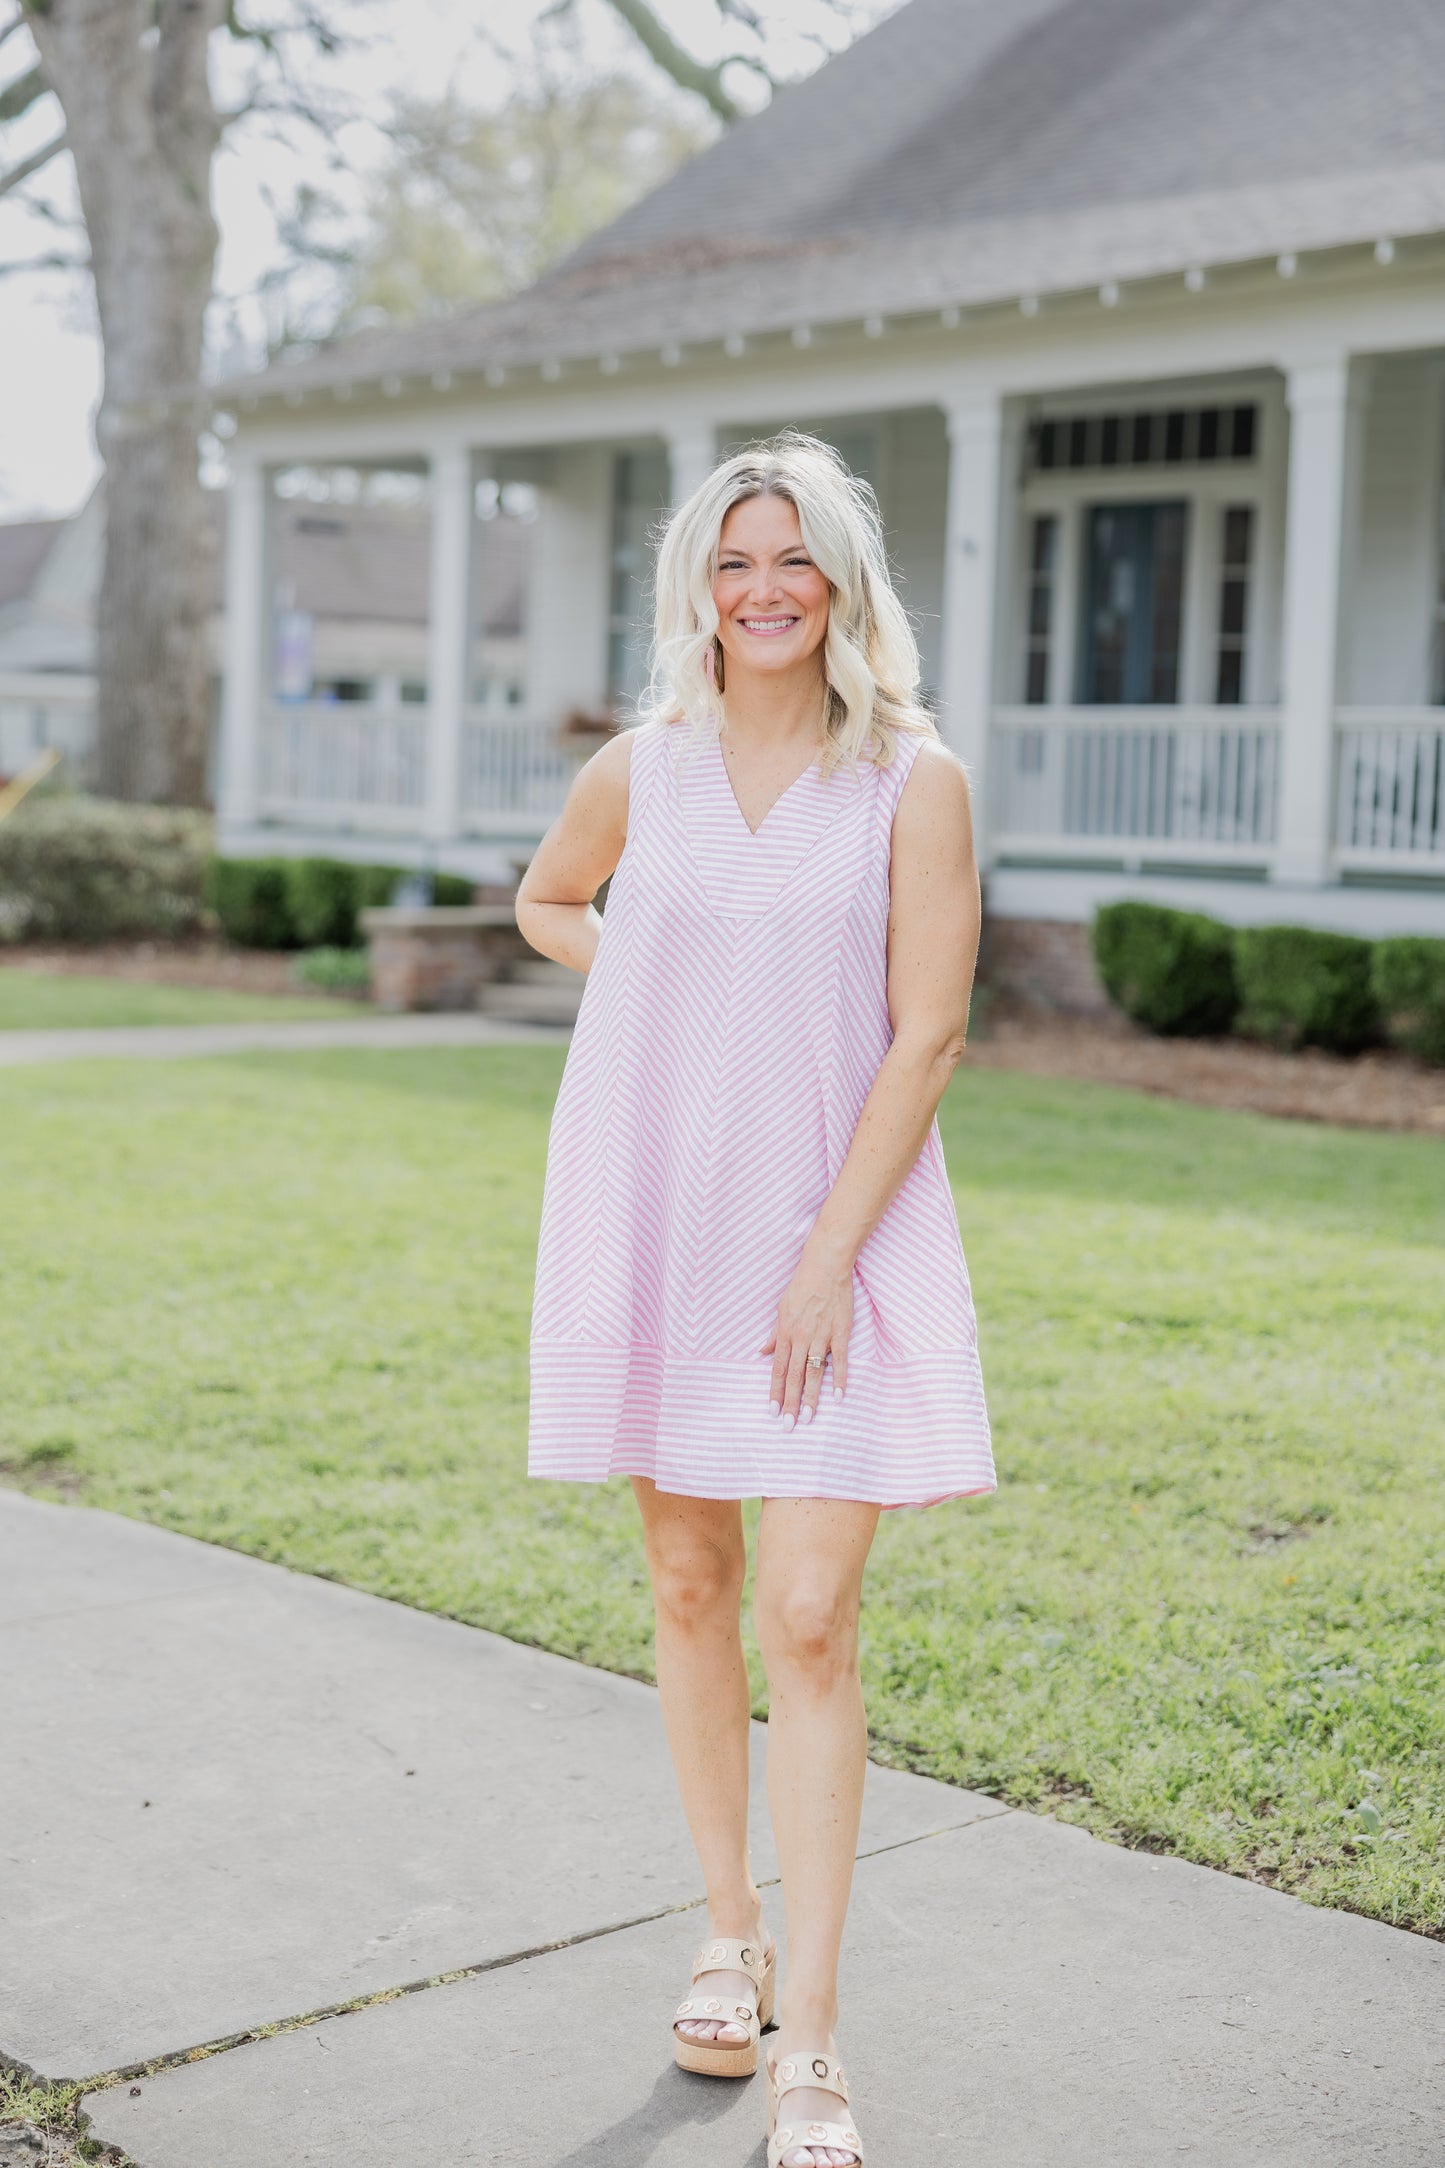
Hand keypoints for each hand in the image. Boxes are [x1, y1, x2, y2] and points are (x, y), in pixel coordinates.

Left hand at [760, 1245, 852, 1427]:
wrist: (825, 1267)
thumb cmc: (802, 1286)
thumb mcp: (781, 1309)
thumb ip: (775, 1334)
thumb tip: (763, 1352)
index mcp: (786, 1333)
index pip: (778, 1369)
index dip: (776, 1391)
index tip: (773, 1411)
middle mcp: (802, 1338)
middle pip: (794, 1376)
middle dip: (791, 1403)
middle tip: (789, 1425)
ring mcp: (822, 1336)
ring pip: (814, 1372)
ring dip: (811, 1397)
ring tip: (808, 1418)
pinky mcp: (840, 1332)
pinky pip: (840, 1360)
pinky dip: (839, 1378)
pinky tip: (838, 1396)